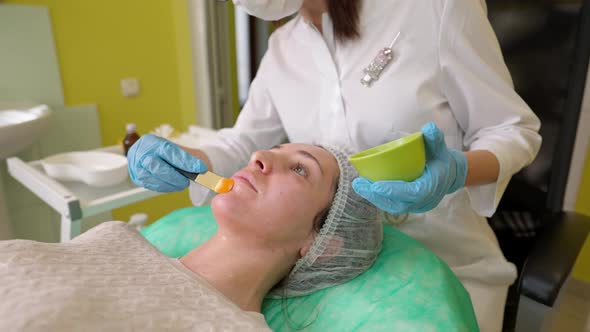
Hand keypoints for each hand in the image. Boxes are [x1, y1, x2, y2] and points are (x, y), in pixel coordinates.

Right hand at [127, 134, 207, 191]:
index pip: (169, 151)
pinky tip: (173, 185)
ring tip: (182, 183)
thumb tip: (201, 171)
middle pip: (157, 167)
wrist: (156, 157)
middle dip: (175, 176)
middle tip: (188, 181)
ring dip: (170, 183)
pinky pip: (151, 185)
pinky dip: (165, 187)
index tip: (201, 168)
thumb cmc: (169, 154)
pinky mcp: (136, 178)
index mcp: (152, 141)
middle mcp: (140, 152)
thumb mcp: (178, 152)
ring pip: (152, 178)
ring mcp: (135, 166)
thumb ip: (187, 160)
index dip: (185, 161)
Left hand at [352, 122, 467, 213]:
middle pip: (398, 203)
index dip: (394, 191)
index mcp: (432, 186)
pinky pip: (393, 206)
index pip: (412, 192)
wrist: (449, 174)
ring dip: (374, 198)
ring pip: (393, 206)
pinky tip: (366, 190)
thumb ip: (435, 138)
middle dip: (376, 195)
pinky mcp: (411, 207)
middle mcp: (425, 200)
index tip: (375, 185)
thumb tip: (429, 128)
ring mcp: (418, 206)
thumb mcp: (439, 147)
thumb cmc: (440, 158)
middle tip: (358, 184)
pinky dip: (379, 199)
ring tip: (359, 186)